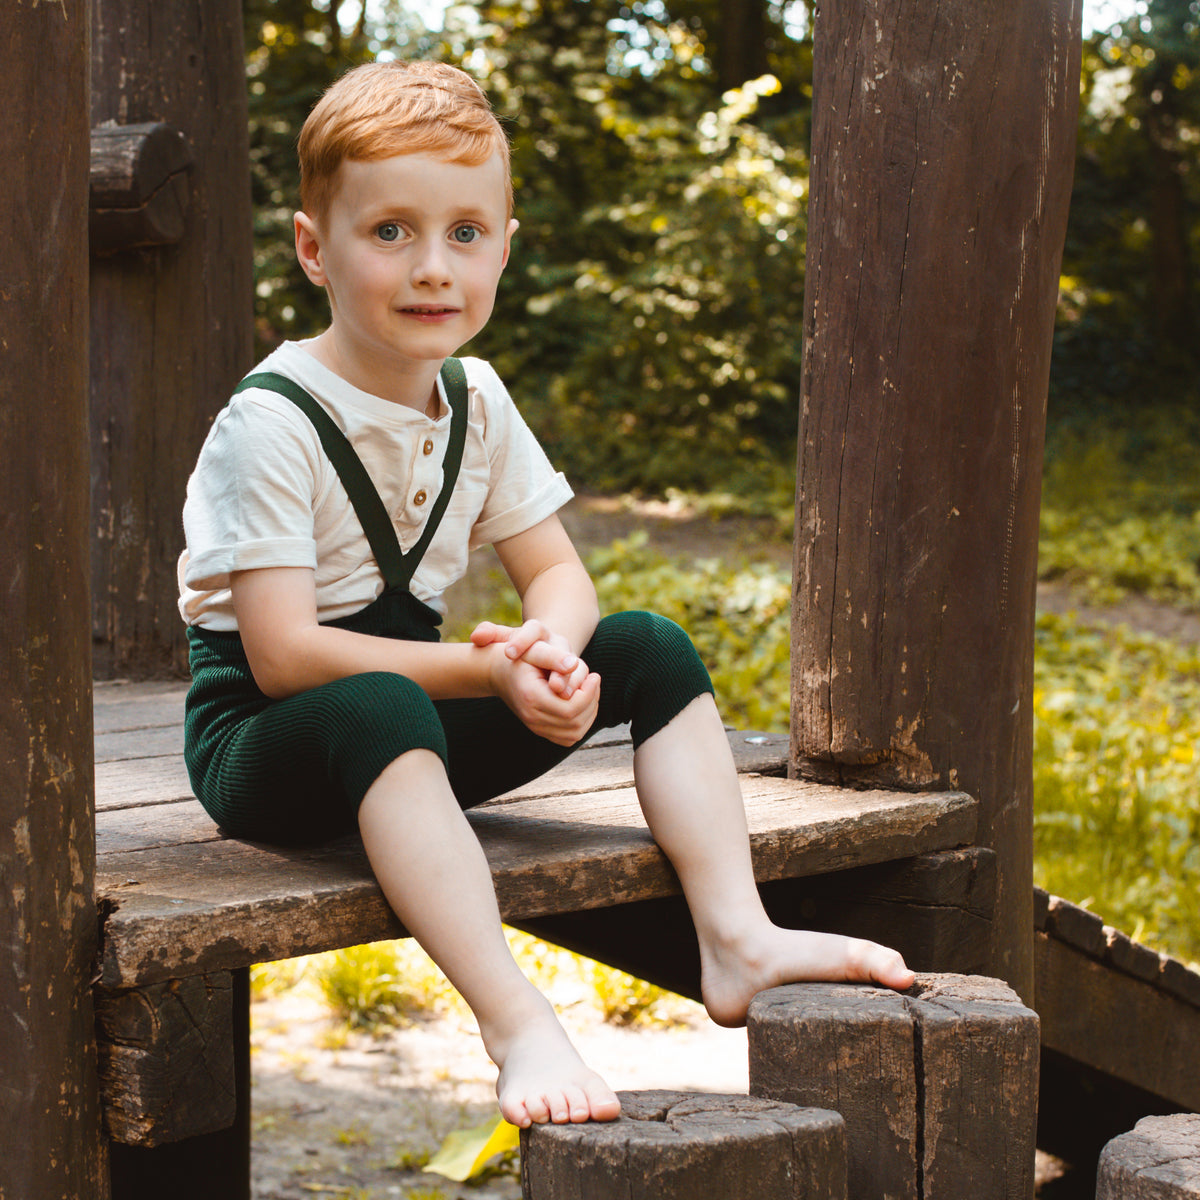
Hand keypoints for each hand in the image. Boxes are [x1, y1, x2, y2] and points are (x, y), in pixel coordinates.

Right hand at [471, 620, 600, 743]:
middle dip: (591, 701)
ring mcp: (536, 728)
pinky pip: (570, 737)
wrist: (500, 672)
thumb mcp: (534, 649)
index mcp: (531, 697)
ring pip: (575, 732)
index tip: (594, 675)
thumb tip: (573, 665)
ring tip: (590, 690)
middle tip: (594, 680)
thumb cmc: (521, 656)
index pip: (571, 708)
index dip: (589, 693)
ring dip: (590, 712)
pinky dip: (583, 722)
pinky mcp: (542, 732)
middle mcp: (532, 717)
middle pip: (575, 722)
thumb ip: (554, 656)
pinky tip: (584, 702)